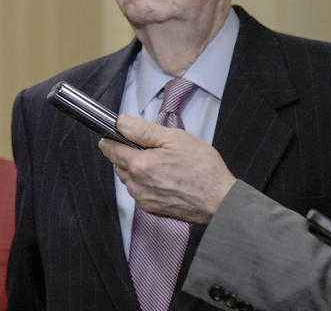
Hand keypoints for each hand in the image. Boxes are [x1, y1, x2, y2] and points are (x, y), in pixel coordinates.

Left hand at [98, 114, 235, 223]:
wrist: (220, 201)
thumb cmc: (202, 169)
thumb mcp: (174, 138)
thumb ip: (142, 129)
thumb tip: (121, 122)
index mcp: (138, 165)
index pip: (109, 148)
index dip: (112, 137)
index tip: (117, 133)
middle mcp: (136, 185)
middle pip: (117, 163)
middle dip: (127, 152)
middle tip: (151, 147)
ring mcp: (142, 198)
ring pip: (127, 177)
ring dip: (136, 168)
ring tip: (161, 162)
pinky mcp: (151, 208)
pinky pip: (139, 190)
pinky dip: (145, 181)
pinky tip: (164, 177)